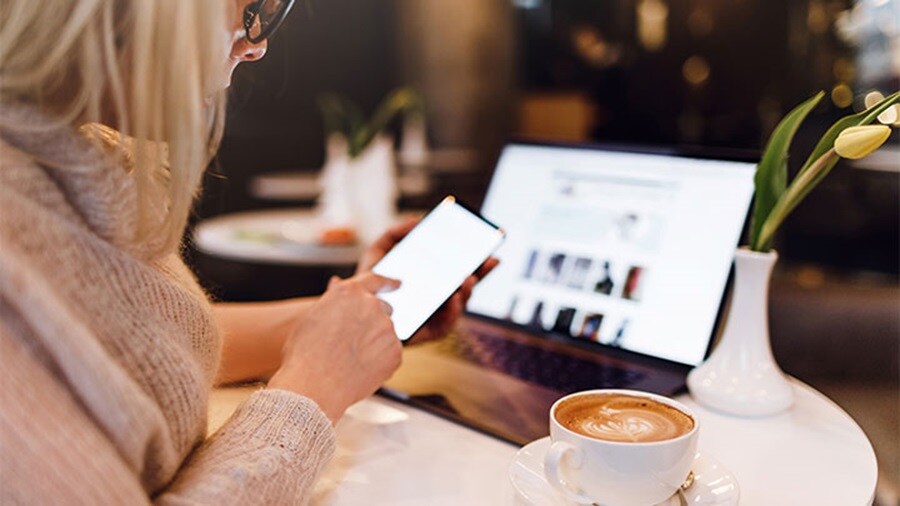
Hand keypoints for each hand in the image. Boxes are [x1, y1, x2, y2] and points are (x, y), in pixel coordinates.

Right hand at [267, 273, 401, 422]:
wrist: (312, 386)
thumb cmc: (305, 354)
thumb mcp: (312, 317)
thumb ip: (333, 299)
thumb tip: (338, 284)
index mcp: (350, 293)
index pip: (374, 280)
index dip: (387, 282)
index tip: (397, 284)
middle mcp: (372, 306)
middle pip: (382, 309)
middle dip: (373, 321)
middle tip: (355, 341)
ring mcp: (387, 329)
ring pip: (385, 334)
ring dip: (375, 343)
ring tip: (350, 361)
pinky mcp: (395, 352)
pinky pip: (390, 354)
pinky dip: (381, 361)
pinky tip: (360, 371)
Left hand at [357, 218, 499, 344]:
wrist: (352, 310)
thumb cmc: (370, 281)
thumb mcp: (381, 250)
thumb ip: (397, 232)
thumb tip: (417, 219)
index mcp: (434, 279)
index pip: (462, 270)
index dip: (480, 262)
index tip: (491, 250)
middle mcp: (439, 298)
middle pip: (468, 287)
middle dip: (481, 274)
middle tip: (489, 260)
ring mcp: (435, 317)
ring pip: (460, 305)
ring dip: (467, 291)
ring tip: (467, 278)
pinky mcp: (427, 334)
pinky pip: (445, 325)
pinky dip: (452, 312)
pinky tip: (452, 299)